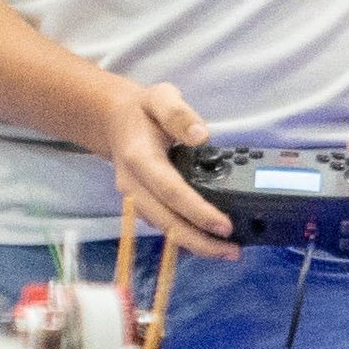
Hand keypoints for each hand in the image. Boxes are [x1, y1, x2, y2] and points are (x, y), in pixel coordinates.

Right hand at [105, 83, 235, 257]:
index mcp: (139, 159)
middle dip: (199, 241)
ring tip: (227, 251)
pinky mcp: (142, 204)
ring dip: (194, 244)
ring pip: (164, 229)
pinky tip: (209, 240)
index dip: (198, 212)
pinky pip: (164, 224)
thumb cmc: (142, 110)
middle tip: (233, 251)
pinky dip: (186, 236)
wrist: (115, 121)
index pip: (171, 192)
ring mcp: (135, 198)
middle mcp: (134, 185)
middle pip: (166, 222)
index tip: (224, 225)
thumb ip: (178, 114)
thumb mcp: (160, 97)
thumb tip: (201, 136)